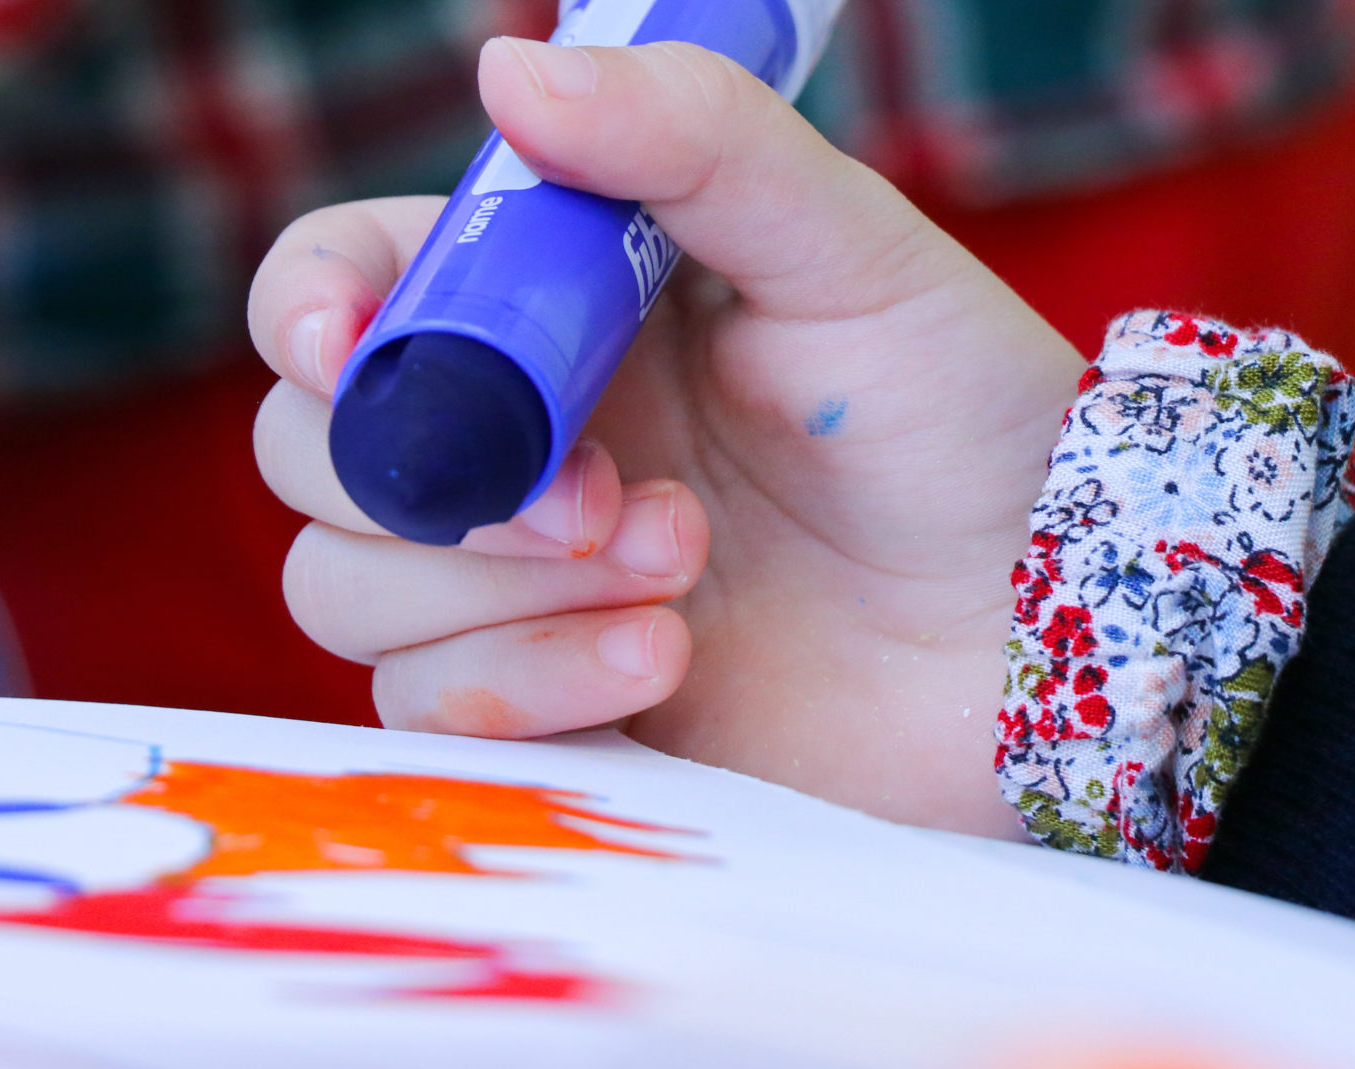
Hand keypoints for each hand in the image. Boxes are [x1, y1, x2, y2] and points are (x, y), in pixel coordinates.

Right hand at [248, 38, 1083, 834]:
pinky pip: (428, 712)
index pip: (346, 285)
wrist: (1047, 630)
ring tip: (681, 567)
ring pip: (348, 588)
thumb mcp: (850, 252)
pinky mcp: (549, 714)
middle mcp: (515, 446)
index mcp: (556, 314)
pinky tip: (665, 657)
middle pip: (316, 451)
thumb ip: (693, 141)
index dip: (308, 309)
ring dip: (498, 589)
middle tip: (591, 497)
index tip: (348, 349)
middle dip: (426, 475)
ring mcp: (522, 590)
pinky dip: (529, 684)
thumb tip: (508, 68)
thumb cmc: (965, 423)